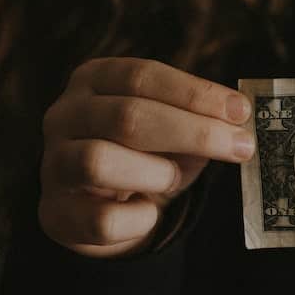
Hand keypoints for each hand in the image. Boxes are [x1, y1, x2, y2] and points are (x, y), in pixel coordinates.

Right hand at [38, 56, 254, 258]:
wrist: (99, 209)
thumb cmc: (143, 156)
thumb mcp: (172, 131)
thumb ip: (199, 122)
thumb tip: (238, 124)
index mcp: (94, 80)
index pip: (142, 75)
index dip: (195, 93)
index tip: (241, 111)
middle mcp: (65, 115)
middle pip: (127, 116)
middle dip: (193, 132)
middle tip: (241, 147)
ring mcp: (53, 163)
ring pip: (99, 162)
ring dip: (155, 173)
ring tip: (173, 179)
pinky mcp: (55, 212)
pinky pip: (102, 220)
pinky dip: (139, 220)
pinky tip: (149, 212)